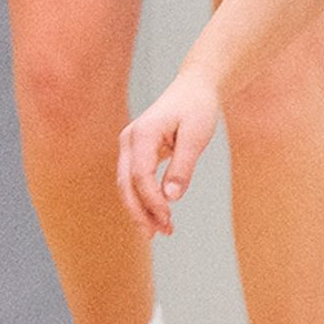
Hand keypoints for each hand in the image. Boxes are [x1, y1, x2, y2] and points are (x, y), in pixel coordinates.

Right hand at [116, 71, 220, 237]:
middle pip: (126, 183)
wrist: (194, 89)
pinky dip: (144, 199)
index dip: (152, 200)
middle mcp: (129, 140)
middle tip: (159, 234)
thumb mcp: (196, 137)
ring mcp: (129, 146)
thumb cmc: (197, 109)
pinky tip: (158, 216)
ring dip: (141, 209)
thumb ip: (182, 166)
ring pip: (127, 184)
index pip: (140, 175)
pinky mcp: (136, 152)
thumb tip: (171, 197)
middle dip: (140, 211)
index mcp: (142, 134)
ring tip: (161, 231)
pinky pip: (134, 180)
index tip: (169, 218)